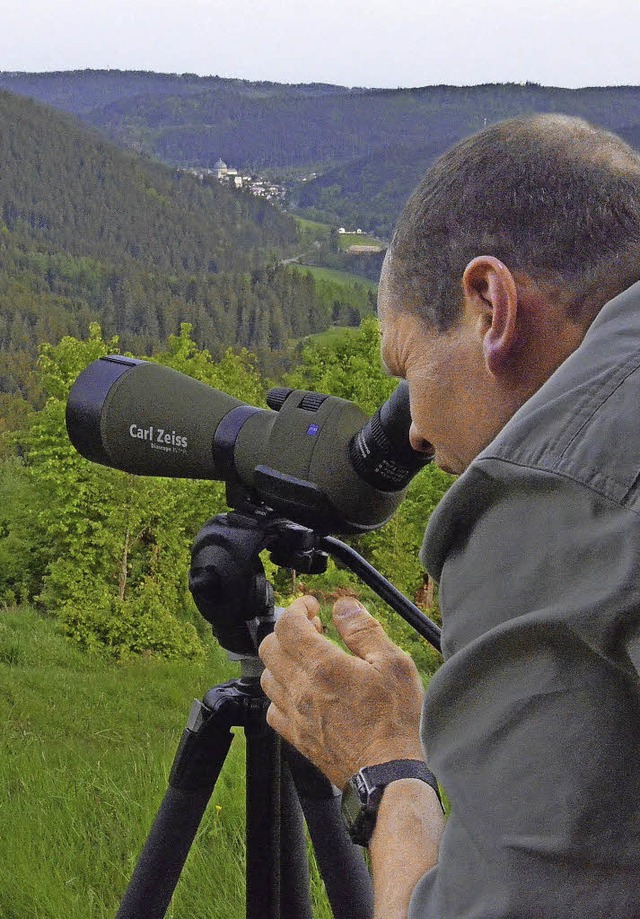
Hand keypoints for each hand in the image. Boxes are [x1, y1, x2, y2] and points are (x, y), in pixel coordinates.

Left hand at [258, 595, 424, 788]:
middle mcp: (300, 689)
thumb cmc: (395, 720)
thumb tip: (344, 606)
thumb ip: (363, 630)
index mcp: (322, 666)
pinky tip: (302, 691)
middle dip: (288, 630)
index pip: (288, 625)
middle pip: (270, 646)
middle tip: (313, 629)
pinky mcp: (296, 737)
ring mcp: (295, 715)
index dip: (298, 607)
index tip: (312, 606)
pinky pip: (272, 708)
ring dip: (283, 659)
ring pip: (267, 676)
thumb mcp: (393, 663)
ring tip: (308, 658)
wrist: (388, 774)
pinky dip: (281, 692)